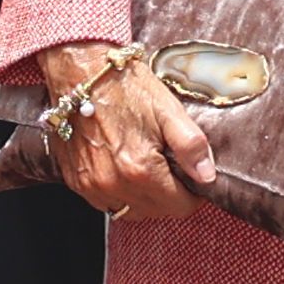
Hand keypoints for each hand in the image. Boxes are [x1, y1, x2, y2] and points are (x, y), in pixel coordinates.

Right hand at [35, 38, 214, 223]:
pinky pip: (105, 203)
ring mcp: (91, 185)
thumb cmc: (126, 87)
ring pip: (129, 211)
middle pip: (155, 212)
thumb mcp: (168, 110)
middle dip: (169, 196)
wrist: (80, 71)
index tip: (192, 178)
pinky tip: (124, 170)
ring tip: (148, 169)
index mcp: (140, 169)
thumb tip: (207, 177)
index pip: (179, 207)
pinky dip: (119, 194)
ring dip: (144, 199)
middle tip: (170, 168)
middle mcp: (114, 184)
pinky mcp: (76, 181)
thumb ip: (191, 146)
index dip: (192, 195)